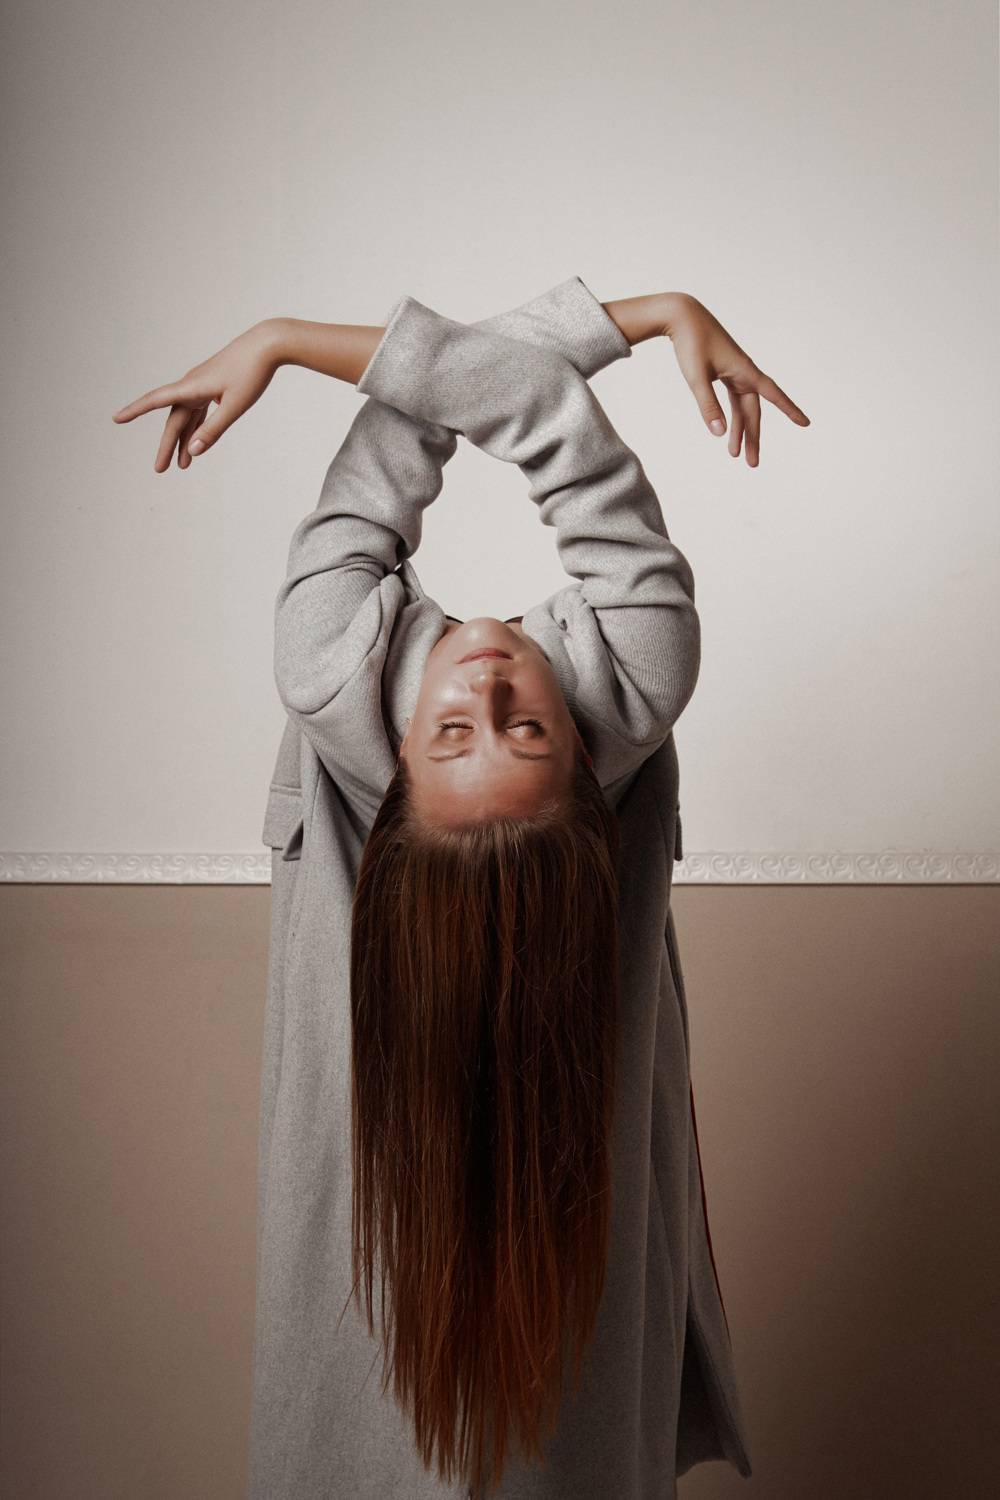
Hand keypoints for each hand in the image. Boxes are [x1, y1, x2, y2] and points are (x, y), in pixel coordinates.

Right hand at [110, 320, 284, 469]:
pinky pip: (198, 411)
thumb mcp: (234, 406)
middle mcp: (191, 385)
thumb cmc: (252, 373)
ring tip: (182, 466)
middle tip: (160, 469)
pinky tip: (197, 442)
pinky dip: (197, 427)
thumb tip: (194, 451)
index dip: (134, 411)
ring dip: (184, 440)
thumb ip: (214, 430)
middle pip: (174, 419)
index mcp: (191, 387)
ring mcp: (201, 385)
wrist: (267, 345)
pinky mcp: (213, 386)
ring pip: (186, 417)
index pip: (155, 401)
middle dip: (167, 445)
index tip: (116, 419)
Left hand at [660, 293, 808, 466]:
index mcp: (745, 372)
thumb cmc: (690, 344)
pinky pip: (734, 398)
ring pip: (742, 407)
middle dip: (752, 437)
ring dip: (740, 430)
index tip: (805, 423)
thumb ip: (708, 406)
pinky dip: (732, 415)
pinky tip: (728, 428)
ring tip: (735, 455)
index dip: (789, 409)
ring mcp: (735, 373)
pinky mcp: (724, 372)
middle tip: (752, 464)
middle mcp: (744, 373)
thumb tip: (720, 433)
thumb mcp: (697, 378)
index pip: (773, 395)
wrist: (682, 316)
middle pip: (753, 411)